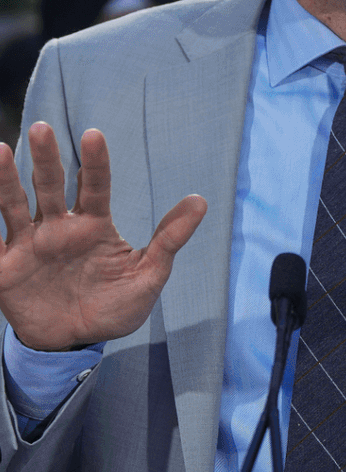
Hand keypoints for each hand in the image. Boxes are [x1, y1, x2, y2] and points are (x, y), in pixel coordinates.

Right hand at [0, 123, 204, 351]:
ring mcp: (29, 245)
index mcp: (93, 227)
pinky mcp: (4, 266)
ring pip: (13, 205)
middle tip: (43, 129)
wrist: (76, 343)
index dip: (95, 163)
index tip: (94, 135)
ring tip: (0, 150)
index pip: (95, 187)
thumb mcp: (148, 276)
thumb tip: (200, 201)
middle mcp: (59, 228)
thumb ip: (169, 240)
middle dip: (46, 159)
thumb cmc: (114, 307)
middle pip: (50, 186)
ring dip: (5, 179)